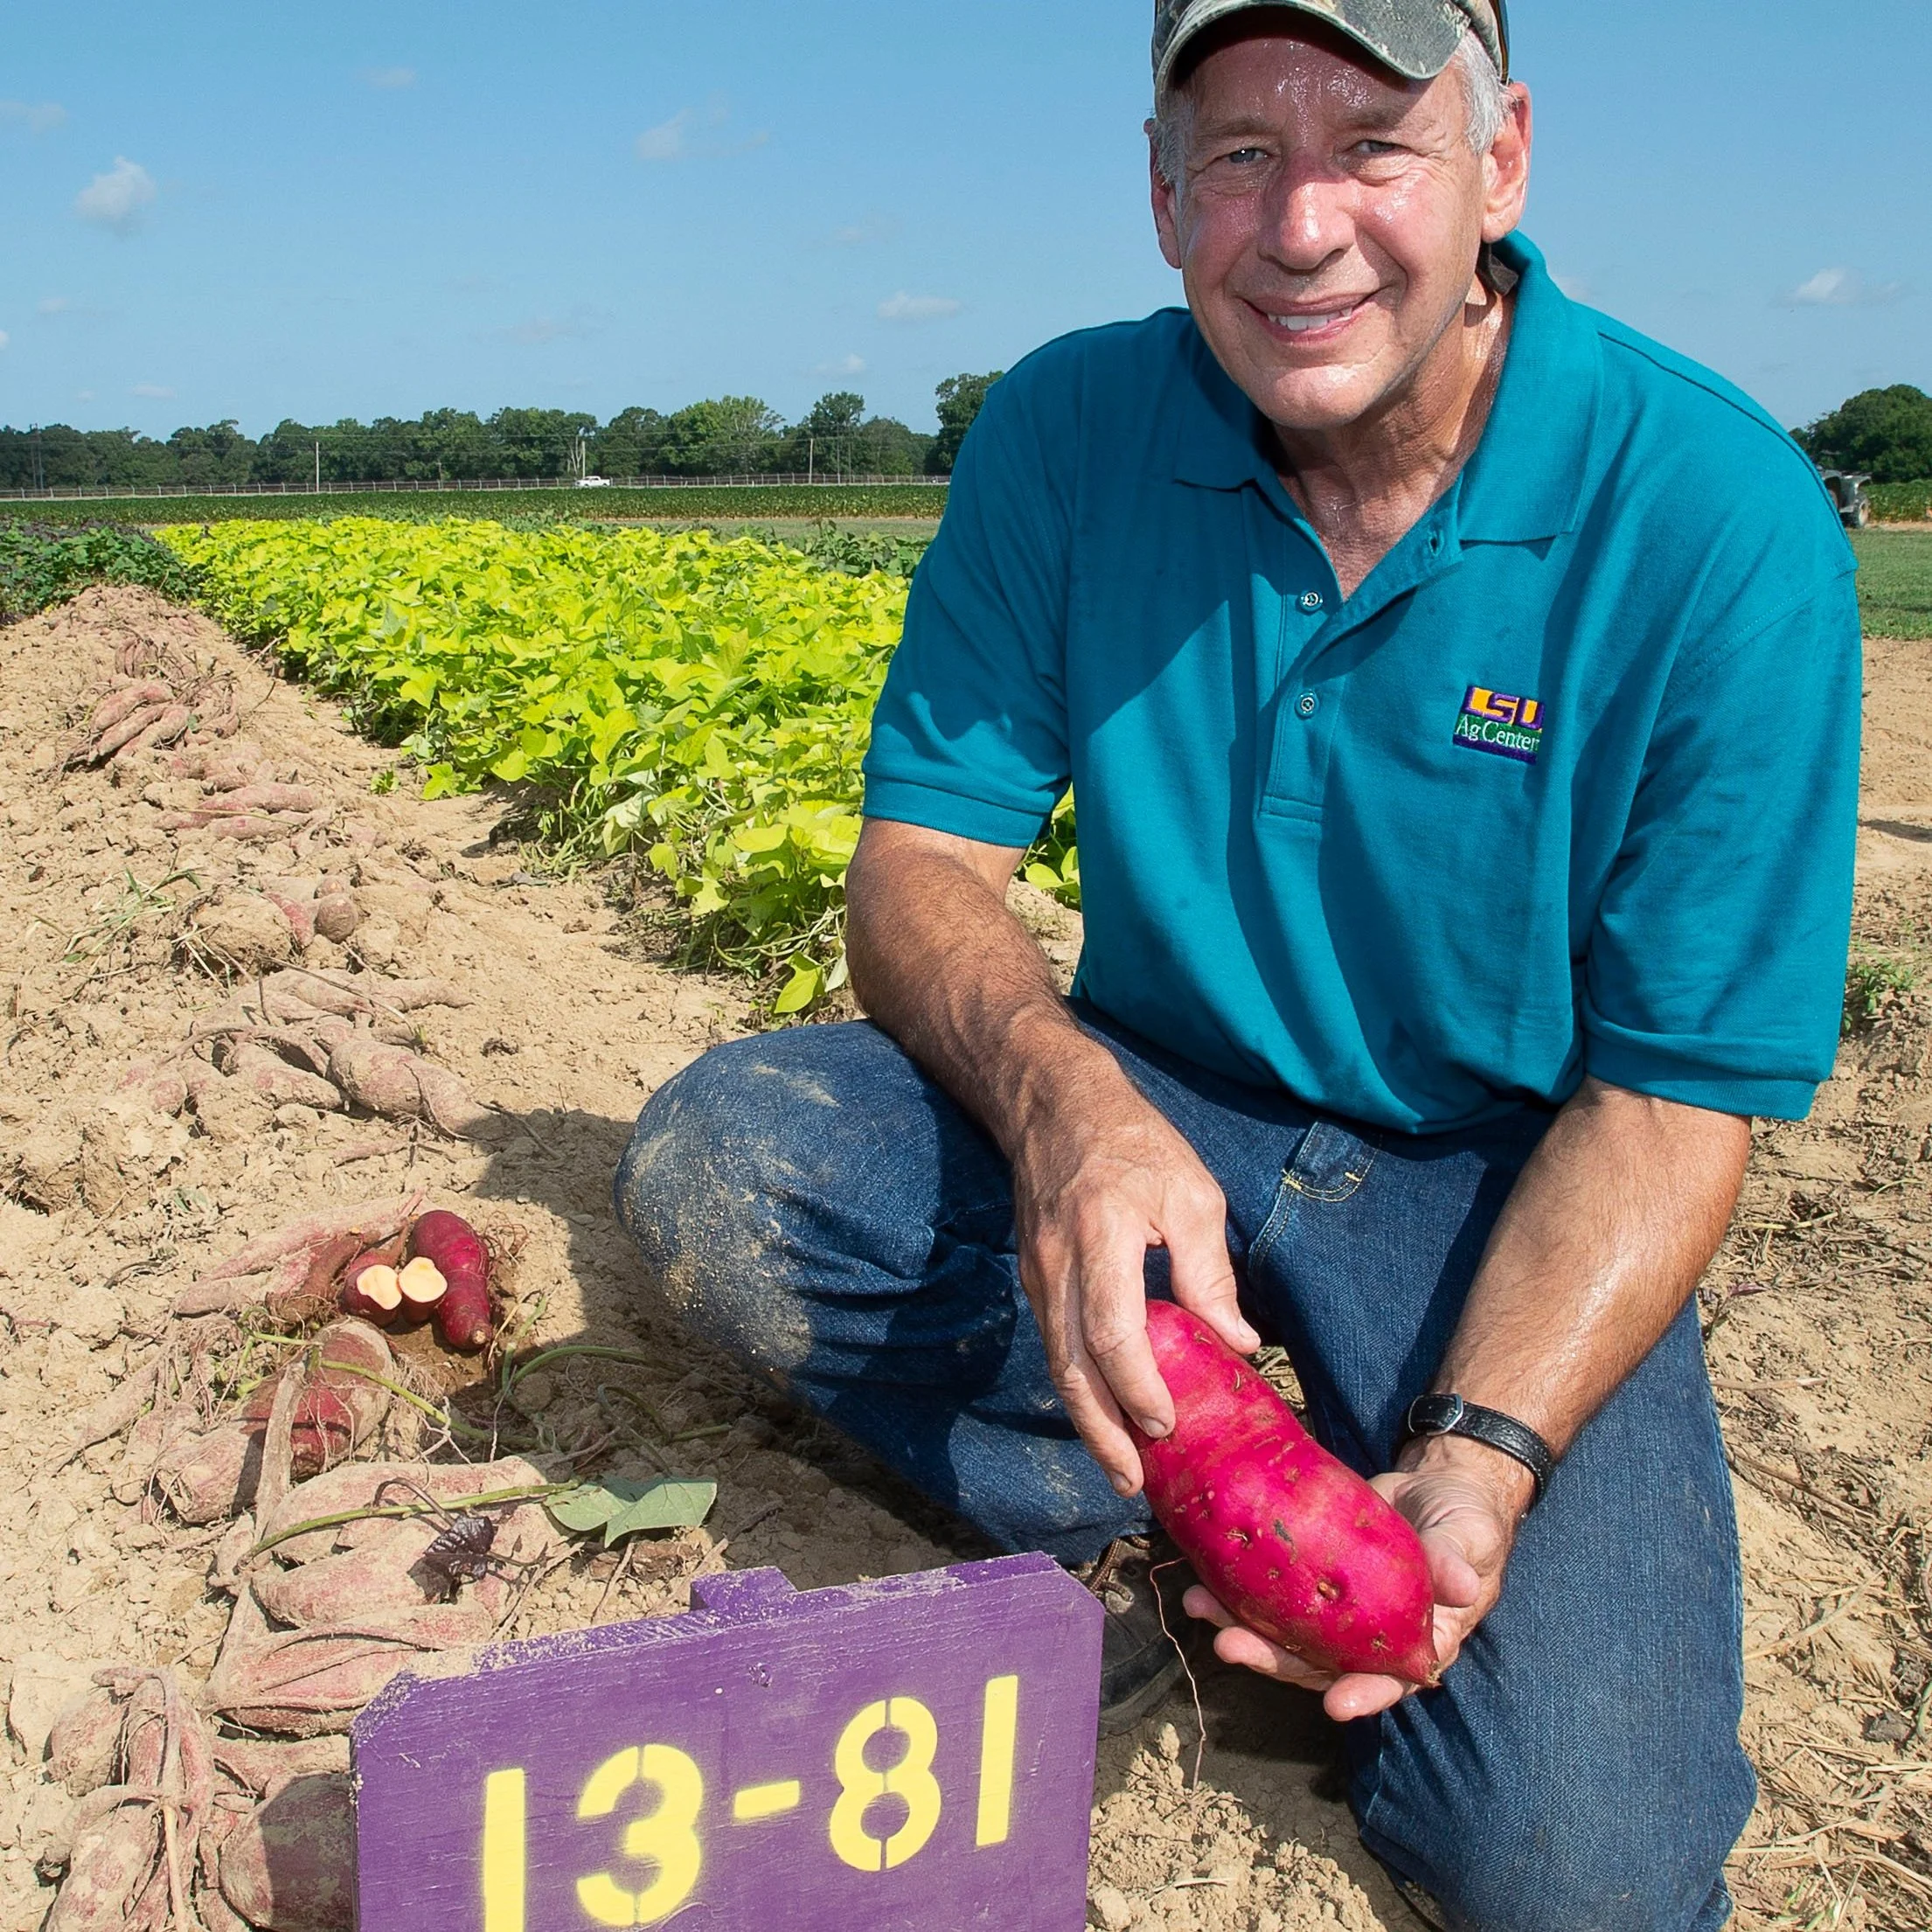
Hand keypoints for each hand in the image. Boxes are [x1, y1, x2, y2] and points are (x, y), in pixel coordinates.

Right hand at [1012, 1067, 1257, 1498]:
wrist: (1053, 1103)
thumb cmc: (1134, 1142)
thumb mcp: (1192, 1192)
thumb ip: (1209, 1271)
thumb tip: (1238, 1344)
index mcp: (1102, 1237)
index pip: (1110, 1332)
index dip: (1137, 1388)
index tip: (1167, 1424)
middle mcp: (1058, 1264)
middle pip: (1071, 1368)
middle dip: (1101, 1432)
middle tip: (1131, 1483)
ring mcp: (1038, 1273)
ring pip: (1056, 1363)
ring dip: (1087, 1420)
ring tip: (1121, 1467)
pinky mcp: (1034, 1277)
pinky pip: (1055, 1344)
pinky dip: (1079, 1386)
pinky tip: (1107, 1412)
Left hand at [1183, 1436, 1531, 1720]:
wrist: (1438, 1482)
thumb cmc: (1465, 1518)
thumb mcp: (1470, 1536)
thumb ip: (1456, 1560)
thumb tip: (1464, 1586)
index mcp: (1418, 1639)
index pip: (1390, 1679)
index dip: (1365, 1694)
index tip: (1336, 1707)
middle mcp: (1369, 1635)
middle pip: (1317, 1663)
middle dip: (1272, 1659)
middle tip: (1230, 1646)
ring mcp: (1337, 1608)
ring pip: (1284, 1630)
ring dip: (1238, 1623)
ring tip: (1197, 1604)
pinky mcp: (1312, 1572)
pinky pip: (1273, 1588)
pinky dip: (1236, 1586)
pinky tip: (1201, 1574)